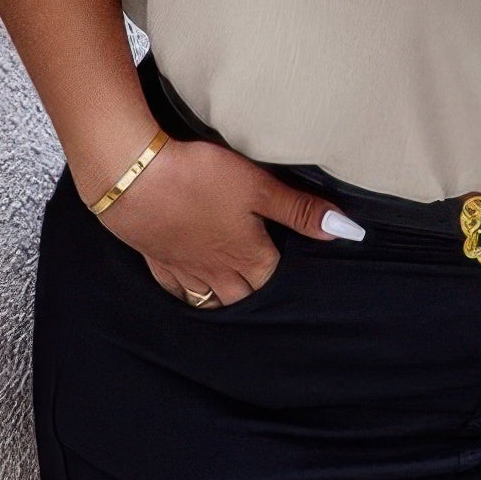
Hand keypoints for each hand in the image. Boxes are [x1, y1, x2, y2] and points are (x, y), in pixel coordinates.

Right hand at [93, 138, 365, 307]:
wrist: (132, 178)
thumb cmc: (198, 178)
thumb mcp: (258, 187)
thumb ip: (300, 210)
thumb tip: (348, 231)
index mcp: (246, 255)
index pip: (274, 279)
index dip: (287, 277)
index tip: (293, 273)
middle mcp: (216, 270)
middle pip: (243, 297)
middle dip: (257, 296)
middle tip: (267, 289)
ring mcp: (183, 268)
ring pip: (209, 299)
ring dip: (225, 301)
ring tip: (236, 298)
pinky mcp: (155, 258)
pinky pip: (174, 289)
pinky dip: (186, 295)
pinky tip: (189, 291)